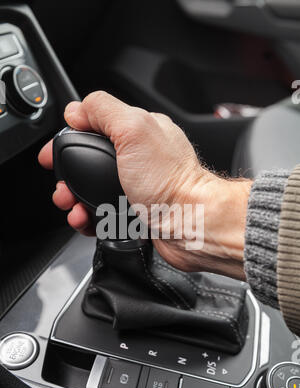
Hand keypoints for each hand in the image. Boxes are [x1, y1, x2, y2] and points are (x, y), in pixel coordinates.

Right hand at [38, 91, 251, 277]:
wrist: (190, 224)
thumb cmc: (171, 181)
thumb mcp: (134, 129)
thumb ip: (103, 111)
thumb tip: (77, 109)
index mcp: (139, 132)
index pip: (94, 127)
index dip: (69, 139)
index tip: (53, 154)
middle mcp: (138, 158)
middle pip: (89, 161)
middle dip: (69, 176)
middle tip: (62, 188)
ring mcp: (136, 185)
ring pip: (93, 189)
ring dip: (75, 199)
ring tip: (72, 207)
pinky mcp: (135, 210)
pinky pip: (103, 211)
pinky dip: (89, 217)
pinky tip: (86, 220)